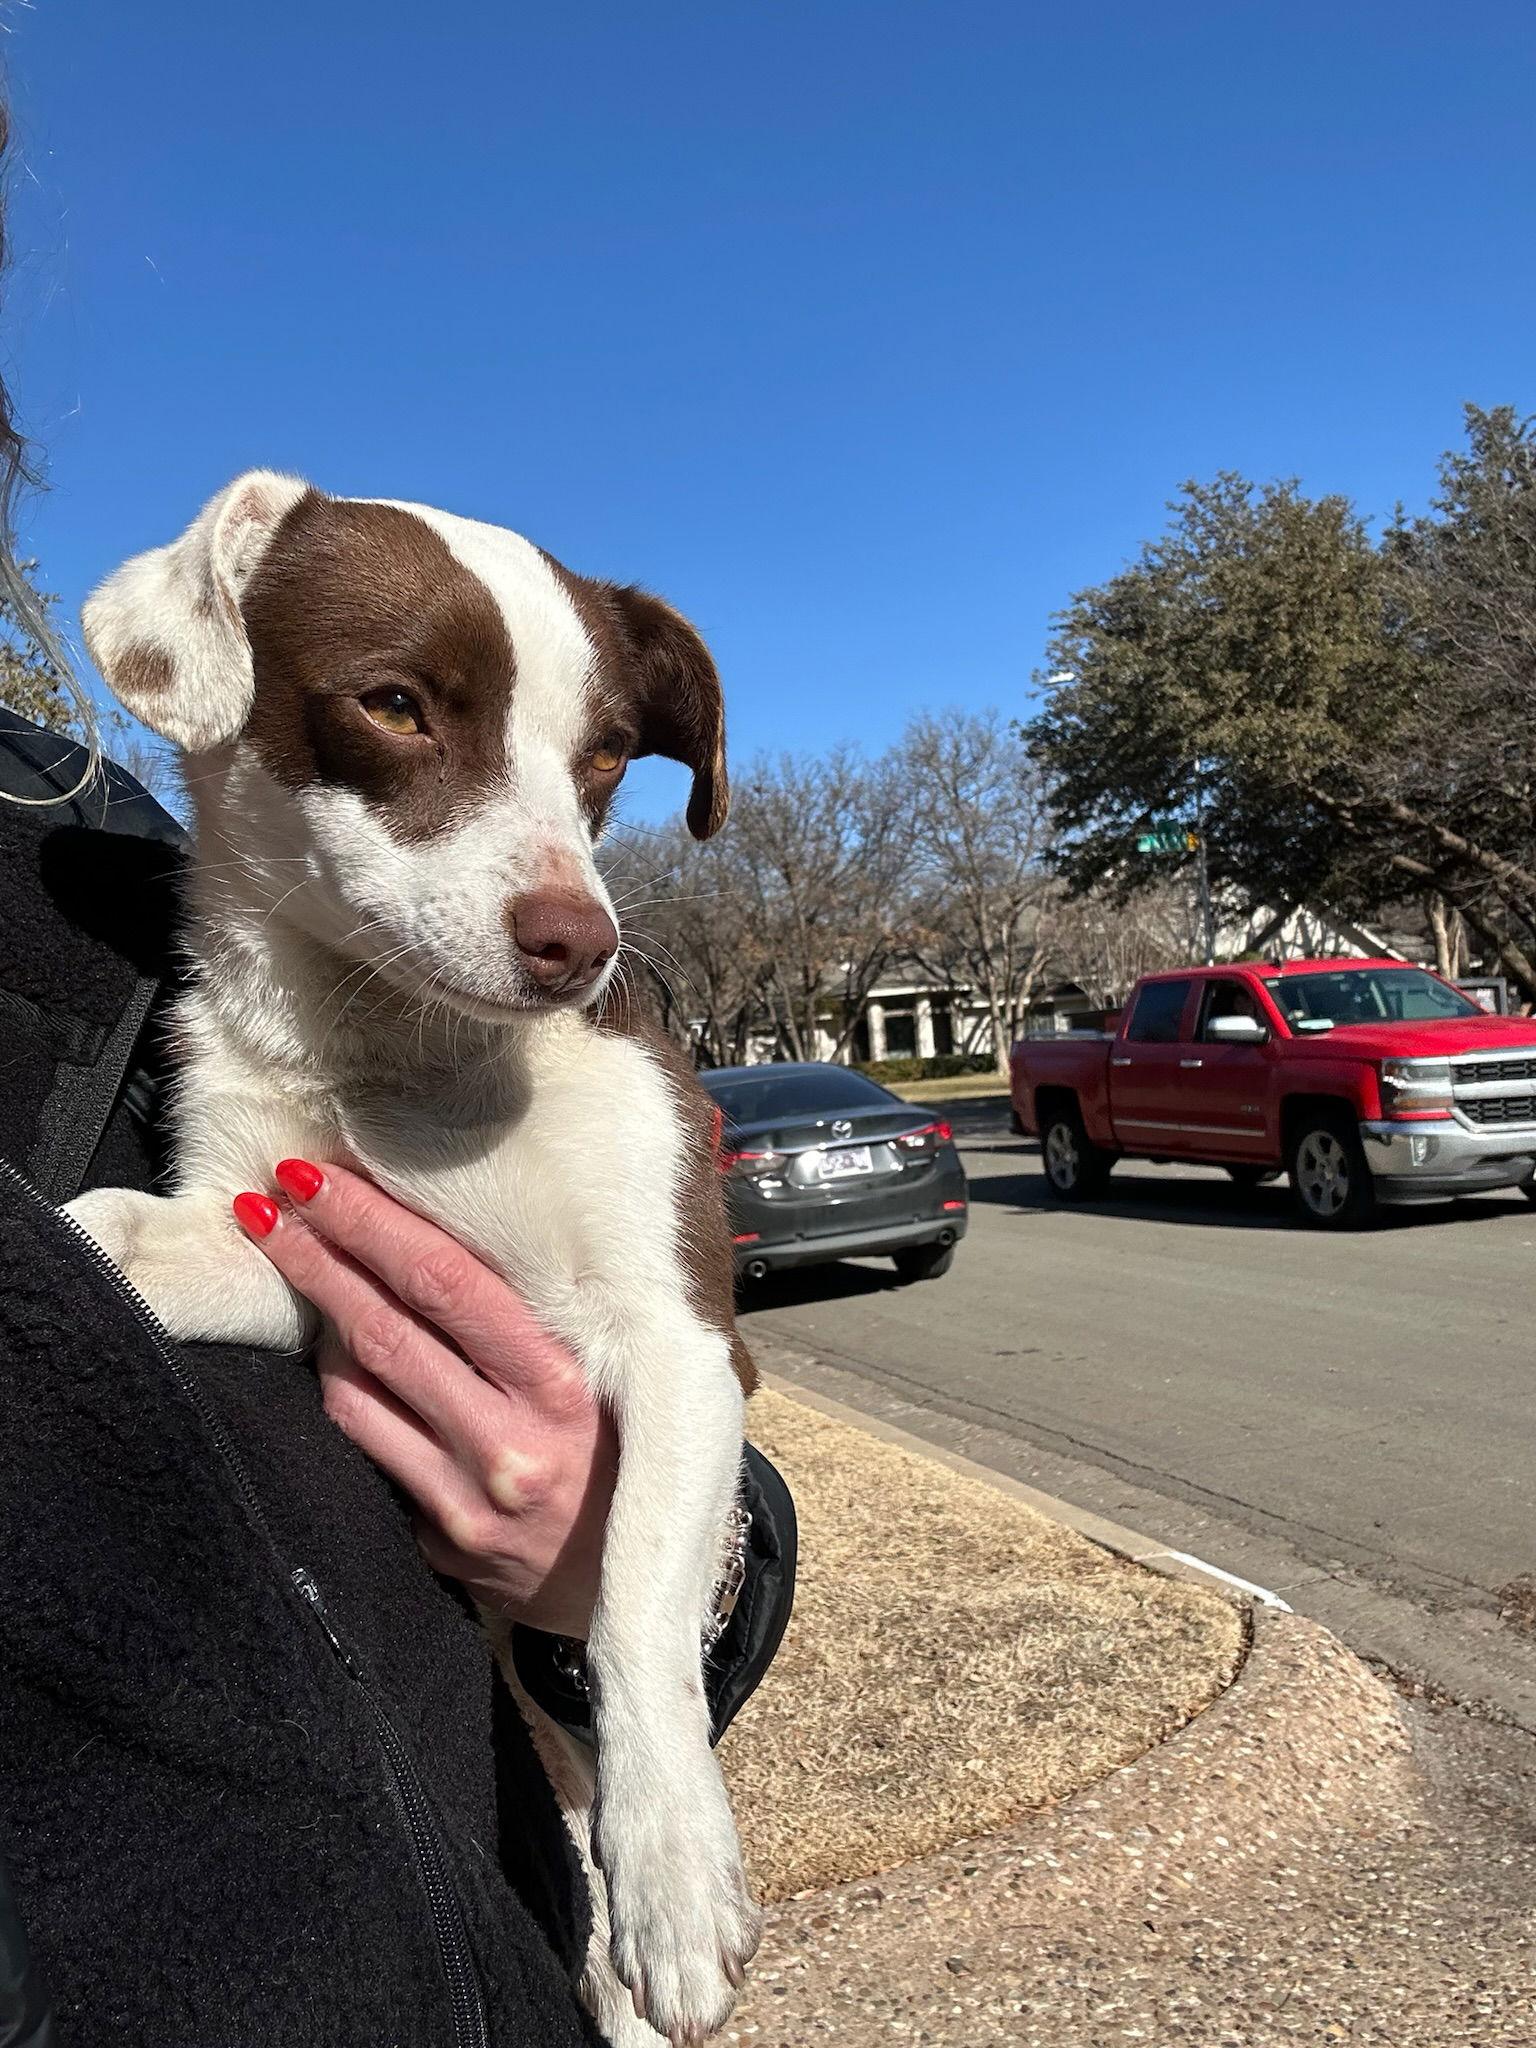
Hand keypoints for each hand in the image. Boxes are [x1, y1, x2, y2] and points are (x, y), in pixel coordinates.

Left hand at [233, 1161, 616, 1637]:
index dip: (373, 1225)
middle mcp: (511, 1445)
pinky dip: (342, 1386)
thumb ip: (531, 1315)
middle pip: (387, 1329)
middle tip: (264, 1197)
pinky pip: (365, 1445)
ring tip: (290, 1254)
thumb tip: (439, 1222)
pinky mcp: (434, 1541)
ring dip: (317, 1315)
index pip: (448, 1285)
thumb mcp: (604, 1371)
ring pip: (358, 1389)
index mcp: (564, 1385)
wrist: (631, 1577)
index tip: (318, 1175)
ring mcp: (465, 1501)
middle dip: (317, 1254)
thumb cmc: (622, 1446)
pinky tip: (331, 1347)